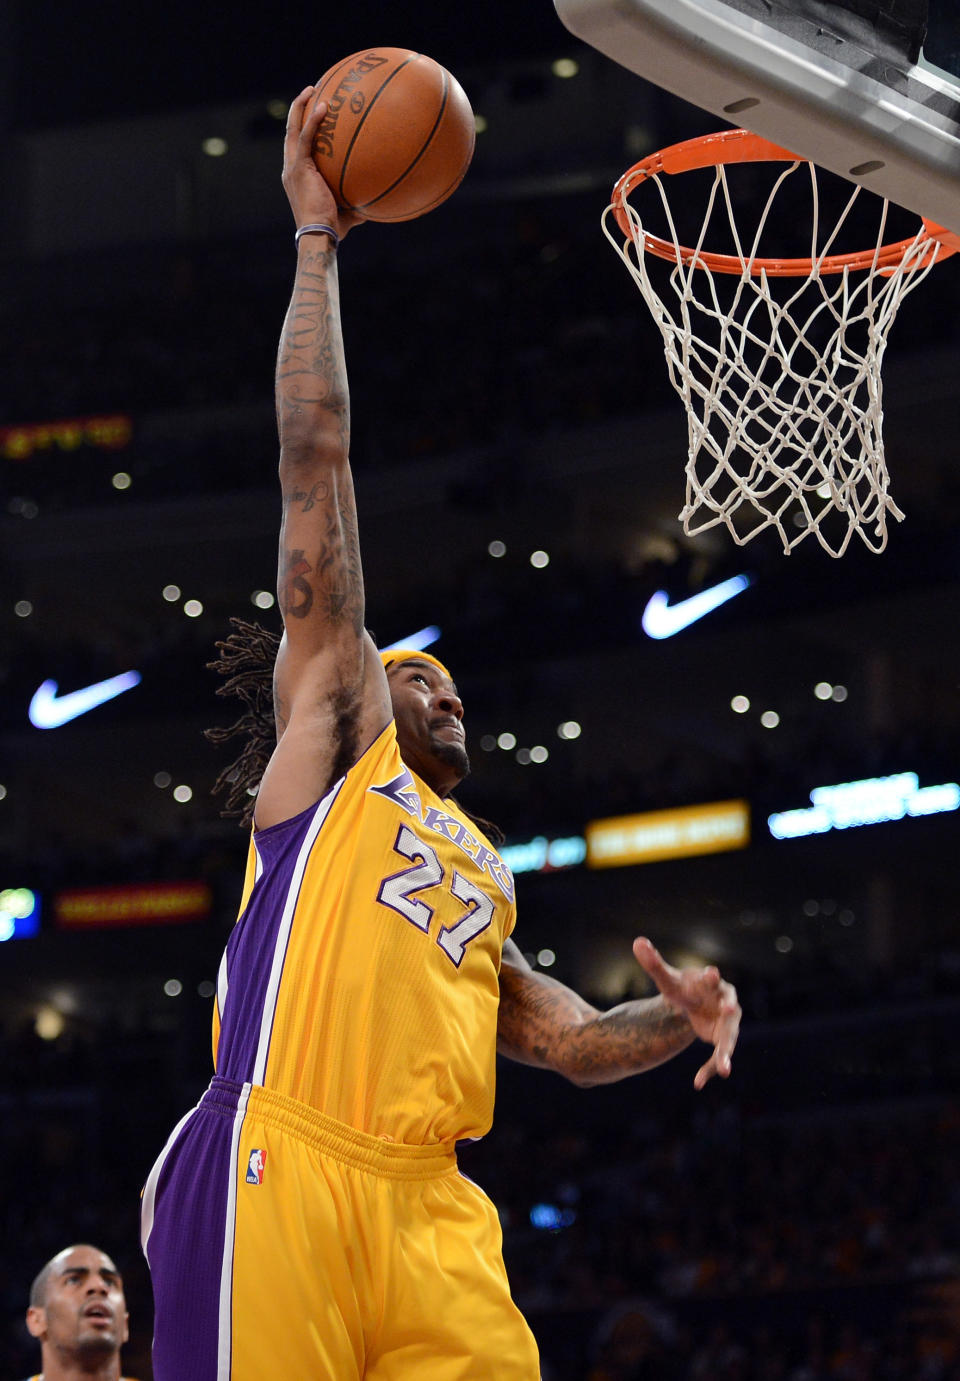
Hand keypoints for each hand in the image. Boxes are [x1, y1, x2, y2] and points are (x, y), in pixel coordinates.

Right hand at [281, 85, 363, 239]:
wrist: (320, 234)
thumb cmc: (334, 228)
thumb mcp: (348, 211)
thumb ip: (359, 201)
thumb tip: (377, 201)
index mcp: (298, 176)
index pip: (298, 146)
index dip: (303, 128)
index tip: (315, 112)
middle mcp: (291, 168)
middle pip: (291, 131)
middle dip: (298, 109)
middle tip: (310, 91)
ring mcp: (293, 167)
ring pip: (293, 129)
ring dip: (300, 106)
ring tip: (311, 88)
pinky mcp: (298, 168)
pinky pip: (305, 138)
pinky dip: (312, 121)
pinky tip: (324, 105)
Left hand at [633, 936, 740, 1089]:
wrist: (694, 1003)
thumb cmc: (684, 988)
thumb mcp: (668, 980)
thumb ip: (654, 964)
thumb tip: (637, 942)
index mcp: (712, 984)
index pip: (713, 979)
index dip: (711, 977)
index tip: (711, 973)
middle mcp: (726, 1003)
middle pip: (730, 1011)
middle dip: (730, 1015)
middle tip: (730, 1012)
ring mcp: (727, 1024)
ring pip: (729, 1039)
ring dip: (726, 1053)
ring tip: (724, 1070)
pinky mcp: (723, 1039)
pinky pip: (718, 1056)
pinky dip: (710, 1069)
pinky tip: (698, 1083)